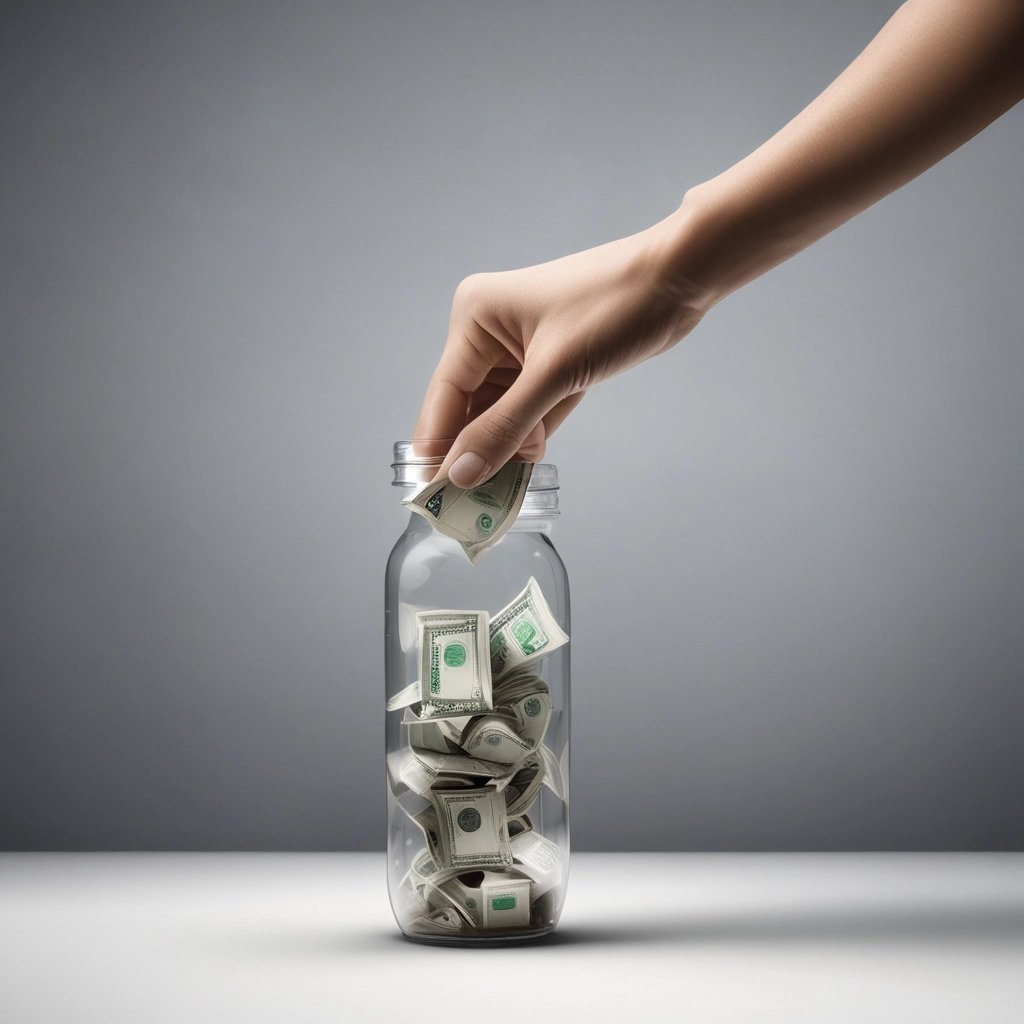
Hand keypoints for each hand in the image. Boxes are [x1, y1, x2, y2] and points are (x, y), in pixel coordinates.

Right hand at [414, 207, 713, 487]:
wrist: (680, 277)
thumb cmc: (617, 306)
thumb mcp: (556, 375)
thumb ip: (504, 429)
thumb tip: (460, 476)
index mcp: (474, 321)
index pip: (444, 399)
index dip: (440, 450)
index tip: (438, 500)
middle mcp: (487, 333)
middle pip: (468, 410)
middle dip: (480, 451)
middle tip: (482, 504)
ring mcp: (517, 348)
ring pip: (498, 414)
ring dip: (511, 445)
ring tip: (516, 479)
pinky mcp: (546, 361)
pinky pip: (526, 408)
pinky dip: (532, 433)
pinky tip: (534, 458)